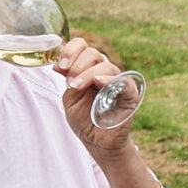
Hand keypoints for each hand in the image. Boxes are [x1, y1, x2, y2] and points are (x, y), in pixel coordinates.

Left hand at [57, 36, 133, 154]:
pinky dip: (110, 79)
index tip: (60, 66)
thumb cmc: (84, 119)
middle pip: (93, 53)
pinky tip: (99, 82)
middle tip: (69, 83)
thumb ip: (67, 80)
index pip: (82, 46)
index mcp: (88, 68)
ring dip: (87, 74)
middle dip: (77, 65)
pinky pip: (124, 81)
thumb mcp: (69, 98)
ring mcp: (117, 82)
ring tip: (76, 87)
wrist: (97, 141)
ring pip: (106, 65)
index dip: (70, 50)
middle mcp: (103, 71)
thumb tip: (57, 64)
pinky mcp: (130, 95)